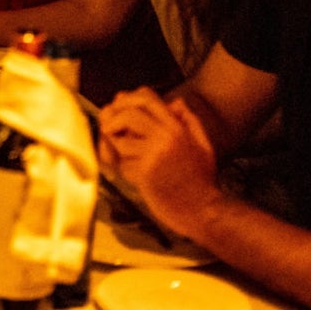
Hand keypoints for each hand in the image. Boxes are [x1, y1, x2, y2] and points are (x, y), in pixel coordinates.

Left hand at [97, 89, 220, 241]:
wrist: (204, 211)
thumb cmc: (202, 180)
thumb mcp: (202, 145)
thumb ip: (190, 121)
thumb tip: (175, 102)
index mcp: (178, 126)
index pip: (146, 97)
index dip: (126, 99)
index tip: (117, 107)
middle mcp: (166, 136)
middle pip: (128, 113)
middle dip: (112, 118)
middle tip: (107, 128)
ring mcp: (154, 154)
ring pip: (120, 140)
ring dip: (117, 150)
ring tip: (125, 159)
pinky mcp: (145, 173)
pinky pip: (122, 164)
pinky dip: (123, 170)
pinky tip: (135, 178)